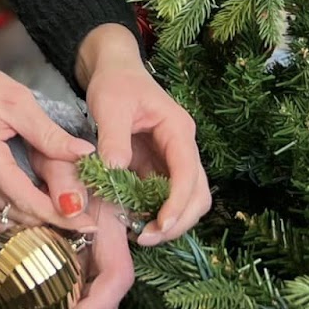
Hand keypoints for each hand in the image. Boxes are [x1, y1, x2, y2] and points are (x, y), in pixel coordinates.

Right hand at [0, 45, 95, 233]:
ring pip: (3, 220)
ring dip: (34, 222)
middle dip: (52, 222)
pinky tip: (36, 209)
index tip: (88, 223)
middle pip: (17, 216)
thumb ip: (49, 133)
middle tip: (84, 219)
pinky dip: (16, 216)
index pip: (26, 201)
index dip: (59, 216)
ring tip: (64, 217)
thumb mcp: (18, 102)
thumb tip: (83, 153)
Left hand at [78, 25, 210, 246]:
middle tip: (147, 239)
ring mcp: (172, 158)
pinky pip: (163, 195)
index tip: (160, 226)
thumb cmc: (115, 82)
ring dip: (168, 221)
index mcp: (178, 130)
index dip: (178, 204)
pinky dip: (153, 212)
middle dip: (178, 220)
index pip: (189, 173)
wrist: (113, 69)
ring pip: (186, 198)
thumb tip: (115, 171)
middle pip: (197, 193)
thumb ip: (113, 138)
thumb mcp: (110, 105)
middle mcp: (182, 147)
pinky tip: (133, 221)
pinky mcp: (158, 166)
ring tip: (140, 235)